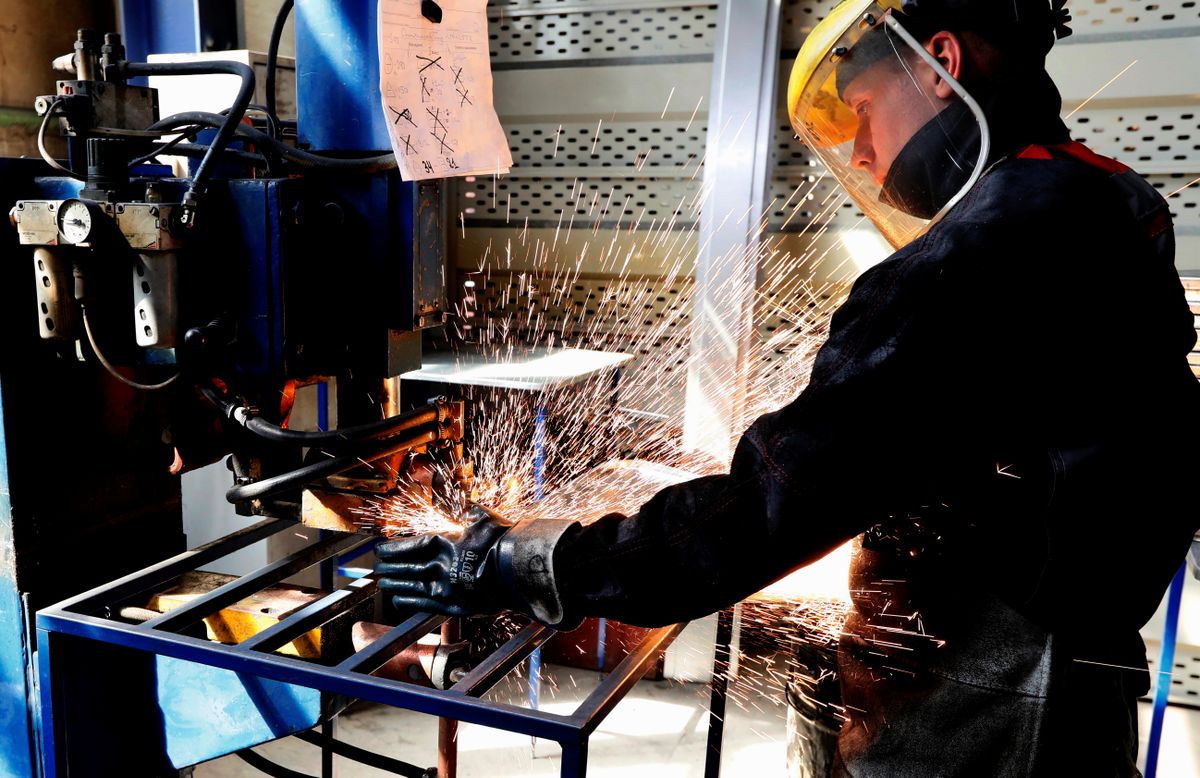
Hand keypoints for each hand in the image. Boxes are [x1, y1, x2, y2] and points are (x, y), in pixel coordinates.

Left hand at [375, 504, 514, 616]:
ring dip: (395, 584)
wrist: (520, 570)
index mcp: (445, 543)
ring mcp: (447, 587)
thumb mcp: (481, 516)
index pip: (410, 546)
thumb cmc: (503, 541)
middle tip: (377, 568)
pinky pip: (426, 604)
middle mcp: (441, 566)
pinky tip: (399, 601)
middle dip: (389, 567)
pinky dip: (410, 602)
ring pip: (412, 586)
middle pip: (407, 567)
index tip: (380, 550)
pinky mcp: (455, 605)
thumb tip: (447, 495)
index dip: (392, 548)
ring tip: (383, 584)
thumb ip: (461, 507)